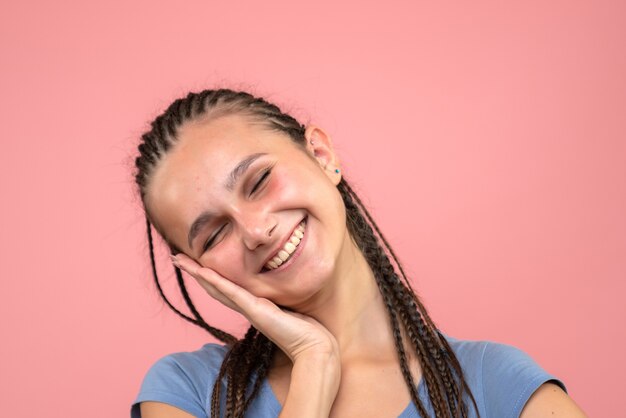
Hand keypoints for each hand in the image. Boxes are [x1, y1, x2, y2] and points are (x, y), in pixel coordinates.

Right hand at [171, 253, 338, 362]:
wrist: (314, 347)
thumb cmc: (306, 331)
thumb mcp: (289, 309)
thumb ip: (280, 302)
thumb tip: (282, 297)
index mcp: (253, 305)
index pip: (225, 288)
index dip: (208, 276)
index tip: (195, 263)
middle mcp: (246, 307)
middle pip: (213, 287)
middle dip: (195, 272)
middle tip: (176, 258)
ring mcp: (249, 309)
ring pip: (216, 288)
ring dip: (197, 273)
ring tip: (180, 261)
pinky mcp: (256, 310)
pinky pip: (232, 292)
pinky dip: (216, 281)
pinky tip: (203, 271)